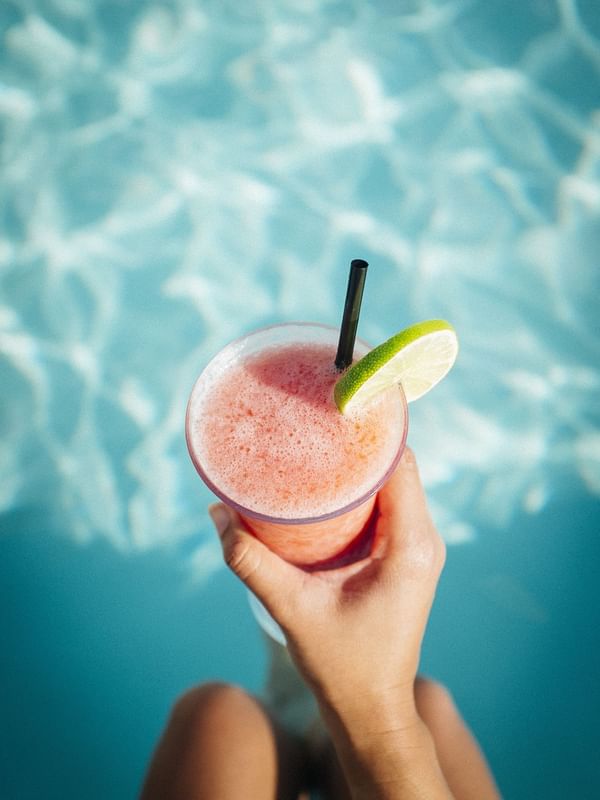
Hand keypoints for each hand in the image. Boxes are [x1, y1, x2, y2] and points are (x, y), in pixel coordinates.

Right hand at [209, 448, 445, 722]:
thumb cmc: (343, 666)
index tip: (335, 408)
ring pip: (394, 485)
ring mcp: (417, 549)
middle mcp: (423, 540)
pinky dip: (362, 489)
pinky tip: (328, 485)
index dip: (373, 431)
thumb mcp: (291, 608)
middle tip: (315, 422)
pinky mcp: (405, 558)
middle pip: (398, 467)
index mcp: (411, 545)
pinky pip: (389, 505)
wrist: (372, 711)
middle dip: (360, 443)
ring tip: (318, 446)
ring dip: (361, 466)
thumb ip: (250, 561)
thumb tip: (216, 512)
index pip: (401, 464)